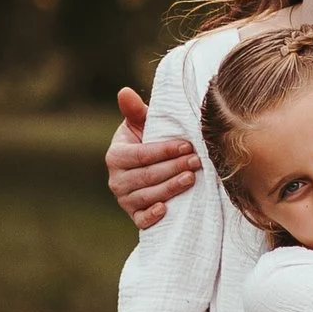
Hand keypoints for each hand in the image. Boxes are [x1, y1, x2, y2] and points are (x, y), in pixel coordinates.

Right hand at [108, 90, 201, 231]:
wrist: (149, 168)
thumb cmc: (148, 141)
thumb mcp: (142, 124)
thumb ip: (134, 110)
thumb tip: (124, 91)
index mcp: (116, 156)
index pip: (142, 155)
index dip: (164, 150)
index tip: (187, 145)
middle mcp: (116, 180)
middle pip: (147, 176)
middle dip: (173, 168)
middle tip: (197, 161)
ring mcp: (124, 200)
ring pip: (148, 196)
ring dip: (171, 188)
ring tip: (191, 178)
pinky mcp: (134, 215)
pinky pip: (141, 220)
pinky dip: (152, 216)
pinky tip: (166, 208)